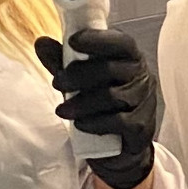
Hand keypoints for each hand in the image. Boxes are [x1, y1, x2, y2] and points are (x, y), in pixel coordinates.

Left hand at [34, 26, 158, 188]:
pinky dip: (95, 122)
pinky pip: (119, 122)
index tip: (72, 41)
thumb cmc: (101, 106)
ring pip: (113, 96)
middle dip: (79, 75)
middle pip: (111, 69)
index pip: (121, 42)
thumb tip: (42, 43)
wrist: (119, 148)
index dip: (98, 39)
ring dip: (82, 102)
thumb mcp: (79, 82)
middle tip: (57, 83)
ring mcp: (145, 102)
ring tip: (62, 110)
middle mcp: (142, 77)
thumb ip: (63, 62)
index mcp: (130, 59)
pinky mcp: (142, 127)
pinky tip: (81, 124)